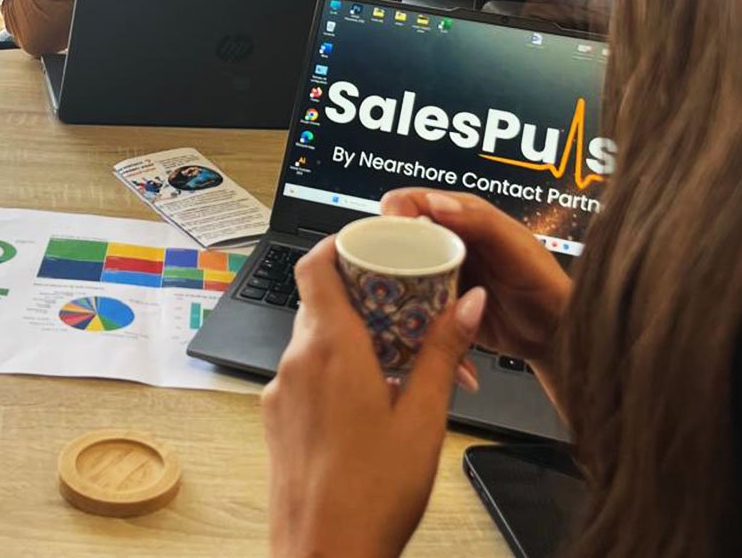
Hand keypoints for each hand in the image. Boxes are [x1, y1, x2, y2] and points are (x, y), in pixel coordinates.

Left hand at [262, 235, 485, 557]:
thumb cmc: (373, 497)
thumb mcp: (424, 418)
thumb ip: (442, 353)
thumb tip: (465, 303)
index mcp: (331, 349)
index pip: (317, 265)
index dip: (340, 245)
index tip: (369, 243)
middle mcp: (296, 363)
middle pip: (318, 300)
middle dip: (357, 294)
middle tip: (397, 300)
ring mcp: (280, 393)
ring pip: (311, 339)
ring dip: (345, 335)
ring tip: (390, 355)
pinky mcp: (276, 421)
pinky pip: (302, 374)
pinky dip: (330, 369)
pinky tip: (365, 397)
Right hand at [380, 189, 571, 379]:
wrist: (555, 335)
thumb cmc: (544, 284)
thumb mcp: (515, 248)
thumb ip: (479, 222)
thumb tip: (434, 202)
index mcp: (461, 216)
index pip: (413, 203)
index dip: (394, 214)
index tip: (384, 234)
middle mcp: (445, 242)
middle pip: (398, 239)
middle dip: (383, 254)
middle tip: (379, 276)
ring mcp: (439, 275)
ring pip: (399, 272)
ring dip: (389, 285)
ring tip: (383, 302)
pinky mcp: (437, 306)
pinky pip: (410, 304)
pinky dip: (403, 312)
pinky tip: (400, 323)